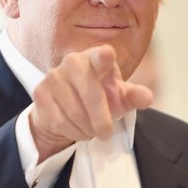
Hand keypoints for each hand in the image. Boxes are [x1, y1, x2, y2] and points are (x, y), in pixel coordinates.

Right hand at [29, 45, 152, 161]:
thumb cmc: (99, 97)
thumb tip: (147, 97)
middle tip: (107, 133)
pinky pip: (60, 119)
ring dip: (87, 127)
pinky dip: (72, 131)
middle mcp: (73, 62)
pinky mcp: (41, 93)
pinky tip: (78, 129)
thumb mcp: (119, 97)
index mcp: (96, 58)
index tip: (107, 55)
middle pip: (90, 92)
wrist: (67, 108)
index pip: (101, 55)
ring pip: (74, 110)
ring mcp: (54, 76)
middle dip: (101, 117)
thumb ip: (134, 96)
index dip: (104, 57)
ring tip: (92, 130)